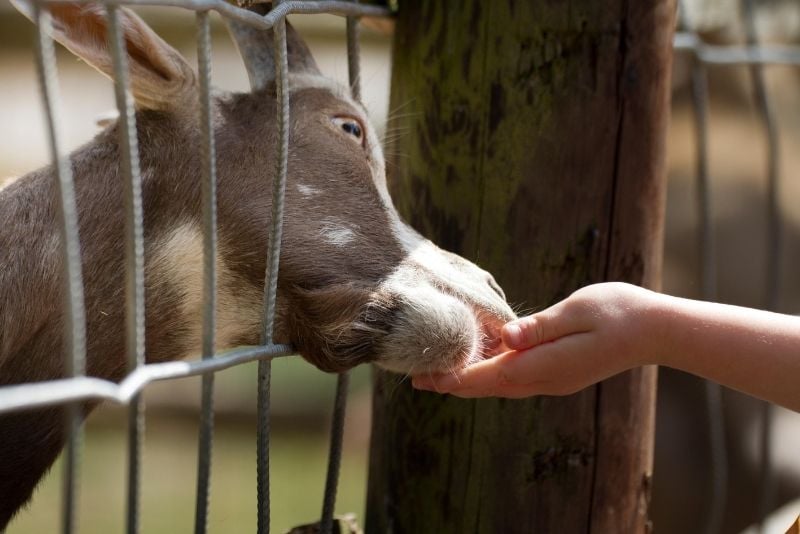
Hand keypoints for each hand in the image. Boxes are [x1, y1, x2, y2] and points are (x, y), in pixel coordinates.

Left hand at [412, 282, 659, 397]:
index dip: (455, 378)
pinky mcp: (561, 374)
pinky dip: (492, 376)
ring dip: (471, 382)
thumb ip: (540, 326)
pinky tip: (482, 365)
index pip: (489, 376)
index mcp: (545, 365)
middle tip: (417, 380)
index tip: (424, 379)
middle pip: (490, 386)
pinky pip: (517, 380)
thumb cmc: (619, 312)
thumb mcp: (577, 310)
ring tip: (441, 375)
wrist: (657, 331)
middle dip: (454, 383)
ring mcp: (555, 380)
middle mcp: (546, 380)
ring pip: (502, 386)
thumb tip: (507, 337)